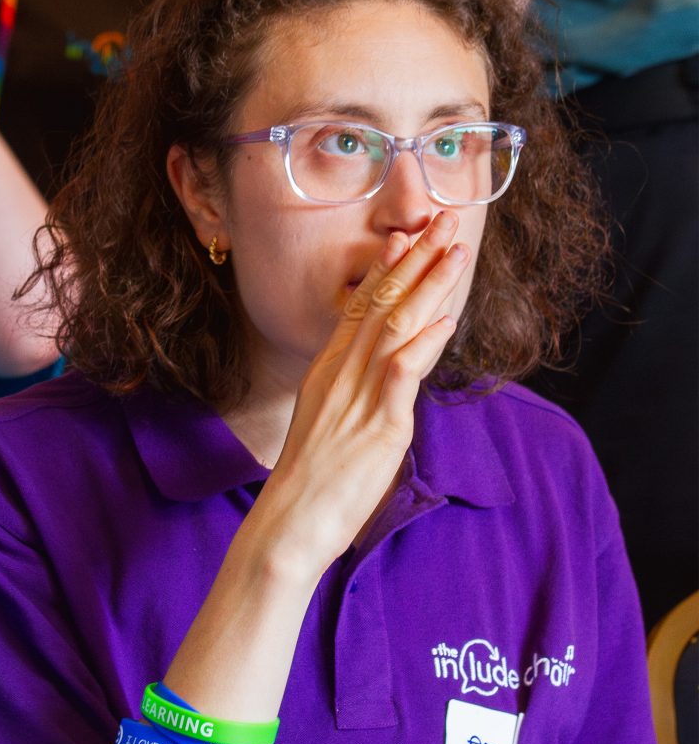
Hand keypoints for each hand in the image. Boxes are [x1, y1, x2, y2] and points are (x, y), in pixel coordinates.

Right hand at [257, 211, 467, 577]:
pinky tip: (444, 321)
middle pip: (381, 304)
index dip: (386, 269)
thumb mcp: (325, 421)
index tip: (406, 237)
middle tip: (442, 221)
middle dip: (416, 260)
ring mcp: (358, 398)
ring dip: (428, 286)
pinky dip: (423, 345)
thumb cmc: (309, 480)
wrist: (289, 522)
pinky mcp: (377, 428)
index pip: (359, 308)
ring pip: (395, 328)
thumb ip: (351, 391)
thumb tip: (381, 375)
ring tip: (455, 251)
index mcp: (328, 371)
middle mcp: (341, 375)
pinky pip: (400, 377)